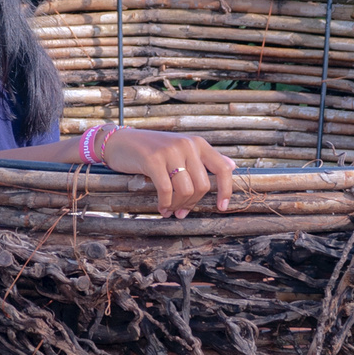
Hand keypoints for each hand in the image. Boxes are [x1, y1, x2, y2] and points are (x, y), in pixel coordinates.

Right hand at [99, 128, 235, 217]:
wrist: (120, 142)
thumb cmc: (152, 150)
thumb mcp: (181, 150)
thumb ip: (204, 158)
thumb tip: (232, 166)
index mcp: (197, 143)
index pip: (222, 168)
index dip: (226, 190)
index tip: (222, 207)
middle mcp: (187, 144)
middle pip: (202, 185)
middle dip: (192, 204)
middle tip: (181, 212)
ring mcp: (170, 151)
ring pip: (186, 190)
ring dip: (178, 206)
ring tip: (170, 210)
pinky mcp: (153, 160)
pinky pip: (166, 190)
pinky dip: (165, 204)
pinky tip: (161, 208)